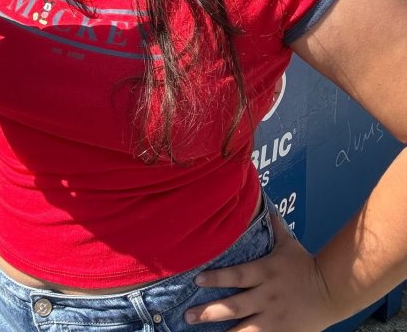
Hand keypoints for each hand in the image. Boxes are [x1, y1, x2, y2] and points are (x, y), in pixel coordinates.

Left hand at [184, 214, 338, 331]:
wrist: (333, 290)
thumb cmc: (306, 264)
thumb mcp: (287, 243)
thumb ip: (273, 226)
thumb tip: (262, 201)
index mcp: (265, 272)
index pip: (236, 276)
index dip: (216, 278)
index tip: (196, 280)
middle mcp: (266, 296)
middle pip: (234, 306)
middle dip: (209, 311)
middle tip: (188, 315)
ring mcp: (274, 318)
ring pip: (244, 330)